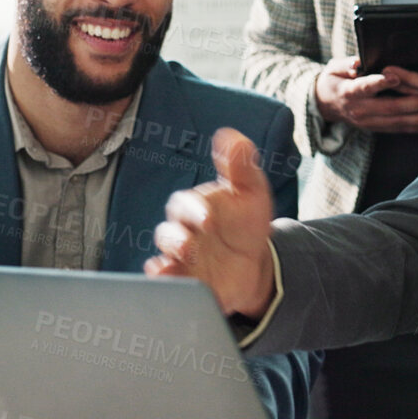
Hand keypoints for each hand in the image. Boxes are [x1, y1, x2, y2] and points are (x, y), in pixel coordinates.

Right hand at [147, 128, 277, 317]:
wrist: (254, 264)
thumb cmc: (246, 223)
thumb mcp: (251, 192)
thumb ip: (241, 165)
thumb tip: (231, 135)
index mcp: (194, 208)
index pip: (184, 204)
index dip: (194, 210)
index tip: (209, 218)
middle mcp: (181, 232)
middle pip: (168, 233)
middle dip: (177, 239)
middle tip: (189, 245)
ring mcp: (180, 259)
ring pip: (163, 258)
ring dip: (166, 262)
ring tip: (171, 268)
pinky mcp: (184, 282)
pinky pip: (166, 284)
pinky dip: (164, 284)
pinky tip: (168, 283)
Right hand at [313, 55, 417, 132]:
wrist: (324, 104)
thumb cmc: (334, 80)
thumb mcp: (333, 68)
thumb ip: (346, 64)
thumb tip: (357, 63)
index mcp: (349, 92)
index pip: (365, 87)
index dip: (379, 83)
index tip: (395, 77)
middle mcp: (360, 110)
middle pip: (390, 107)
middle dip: (416, 104)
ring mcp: (368, 122)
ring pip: (397, 122)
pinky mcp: (375, 128)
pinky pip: (397, 130)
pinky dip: (416, 129)